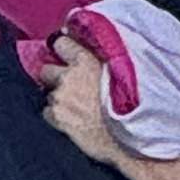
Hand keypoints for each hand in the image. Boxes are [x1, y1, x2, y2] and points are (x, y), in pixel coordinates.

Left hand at [42, 45, 118, 168]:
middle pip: (47, 70)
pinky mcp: (56, 117)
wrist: (128, 136)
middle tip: (72, 87)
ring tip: (76, 107)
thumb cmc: (131, 104)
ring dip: (58, 98)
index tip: (67, 56)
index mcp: (85, 61)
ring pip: (48, 93)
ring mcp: (60, 97)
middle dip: (56, 77)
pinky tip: (72, 120)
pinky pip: (47, 112)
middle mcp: (68, 76)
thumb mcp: (120, 72)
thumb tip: (90, 47)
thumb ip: (102, 59)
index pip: (60, 43)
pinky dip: (56, 115)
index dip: (63, 50)